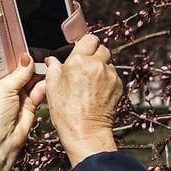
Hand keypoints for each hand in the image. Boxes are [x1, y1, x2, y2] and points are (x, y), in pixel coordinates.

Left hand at [0, 54, 46, 170]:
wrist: (0, 144)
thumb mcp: (4, 89)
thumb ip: (18, 74)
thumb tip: (27, 57)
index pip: (9, 67)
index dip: (19, 58)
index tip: (29, 47)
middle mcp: (8, 90)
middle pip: (23, 73)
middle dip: (32, 65)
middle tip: (43, 54)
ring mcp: (20, 99)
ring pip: (33, 82)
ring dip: (40, 74)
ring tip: (49, 64)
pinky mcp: (31, 107)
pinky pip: (40, 93)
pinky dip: (45, 86)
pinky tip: (50, 77)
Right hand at [44, 35, 121, 165]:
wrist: (86, 132)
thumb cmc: (66, 111)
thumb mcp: (52, 87)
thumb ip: (53, 67)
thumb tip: (52, 60)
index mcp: (80, 60)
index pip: (89, 38)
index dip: (84, 44)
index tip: (80, 51)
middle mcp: (98, 65)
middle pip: (101, 49)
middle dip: (93, 55)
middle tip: (83, 68)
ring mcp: (111, 75)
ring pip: (108, 63)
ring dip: (100, 67)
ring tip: (89, 83)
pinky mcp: (118, 86)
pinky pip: (113, 76)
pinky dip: (106, 80)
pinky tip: (96, 91)